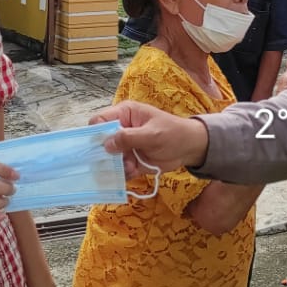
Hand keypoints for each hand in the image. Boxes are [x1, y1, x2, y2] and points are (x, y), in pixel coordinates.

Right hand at [93, 100, 208, 176]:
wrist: (190, 149)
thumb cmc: (173, 133)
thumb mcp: (152, 134)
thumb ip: (128, 137)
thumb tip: (106, 144)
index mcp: (124, 113)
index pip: (100, 120)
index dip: (97, 133)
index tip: (102, 146)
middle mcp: (120, 128)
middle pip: (100, 141)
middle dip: (106, 153)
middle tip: (117, 160)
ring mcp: (124, 146)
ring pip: (108, 158)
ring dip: (116, 165)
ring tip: (131, 167)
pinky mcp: (129, 160)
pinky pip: (118, 168)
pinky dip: (123, 173)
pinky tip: (134, 172)